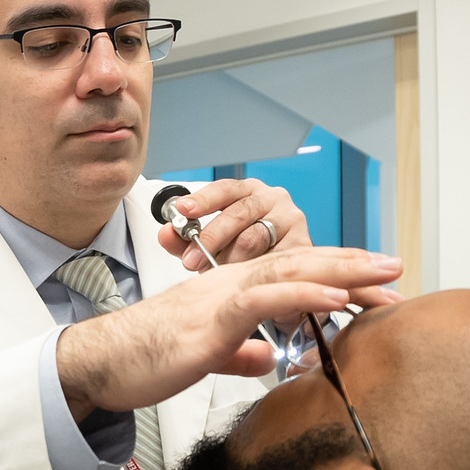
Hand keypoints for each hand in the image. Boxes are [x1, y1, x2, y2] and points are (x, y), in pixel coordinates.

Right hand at [57, 247, 402, 419]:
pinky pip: (264, 299)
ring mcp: (222, 298)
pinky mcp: (211, 319)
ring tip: (383, 276)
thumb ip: (237, 350)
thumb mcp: (206, 354)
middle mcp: (230, 284)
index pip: (295, 274)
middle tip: (397, 270)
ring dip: (342, 271)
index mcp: (231, 291)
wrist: (101, 362)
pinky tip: (335, 297)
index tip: (377, 285)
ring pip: (291, 271)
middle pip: (302, 263)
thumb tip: (264, 356)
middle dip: (355, 266)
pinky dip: (304, 295)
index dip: (338, 275)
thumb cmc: (143, 358)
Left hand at [156, 178, 310, 270]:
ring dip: (231, 259)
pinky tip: (245, 280)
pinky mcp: (304, 243)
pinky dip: (255, 271)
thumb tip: (165, 234)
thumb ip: (184, 241)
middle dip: (211, 238)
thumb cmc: (245, 254)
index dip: (203, 199)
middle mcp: (272, 199)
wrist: (281, 277)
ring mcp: (291, 219)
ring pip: (254, 238)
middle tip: (192, 260)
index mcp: (248, 192)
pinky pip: (273, 258)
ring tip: (219, 273)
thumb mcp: (211, 246)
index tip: (184, 210)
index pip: (225, 189)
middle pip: (239, 213)